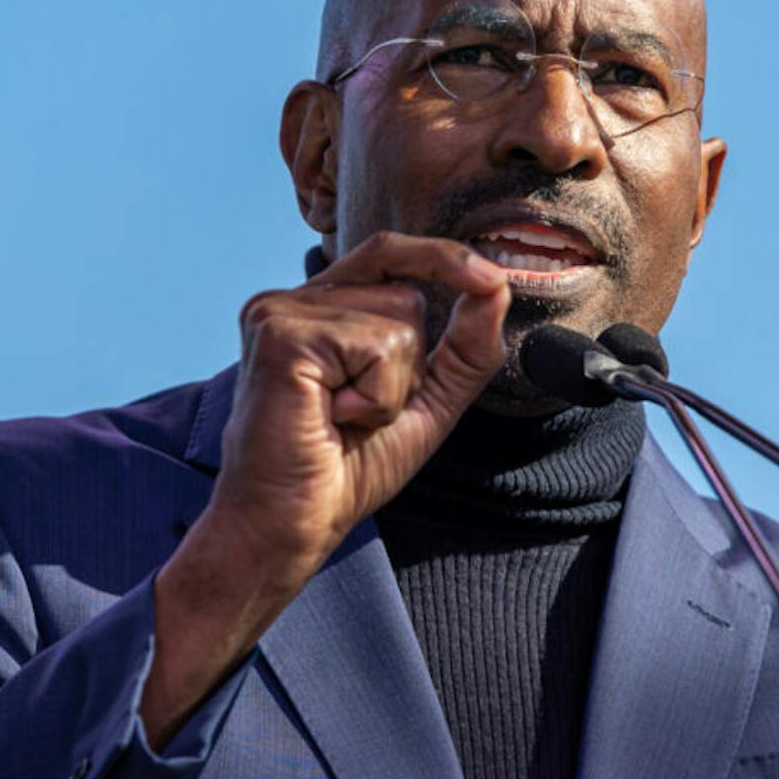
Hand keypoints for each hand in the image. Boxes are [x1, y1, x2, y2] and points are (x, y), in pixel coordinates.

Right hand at [138, 232, 506, 744]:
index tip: (490, 278)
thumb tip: (497, 288)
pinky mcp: (281, 333)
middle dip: (411, 363)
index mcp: (318, 308)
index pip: (387, 253)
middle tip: (361, 411)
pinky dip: (376, 395)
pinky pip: (377, 344)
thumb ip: (464, 347)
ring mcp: (281, 311)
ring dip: (393, 385)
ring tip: (344, 417)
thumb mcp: (425, 401)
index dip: (441, 257)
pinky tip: (334, 418)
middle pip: (406, 291)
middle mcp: (293, 301)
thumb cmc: (346, 469)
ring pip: (399, 316)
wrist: (291, 524)